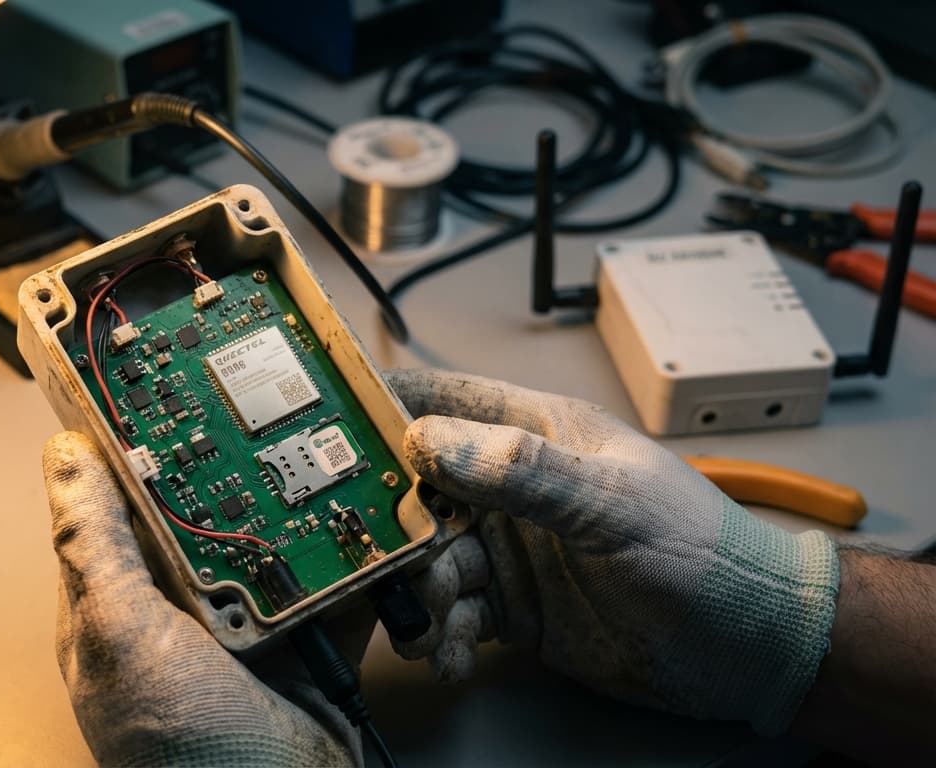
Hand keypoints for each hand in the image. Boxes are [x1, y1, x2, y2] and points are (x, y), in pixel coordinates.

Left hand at [43, 431, 366, 765]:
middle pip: (204, 506)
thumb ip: (95, 549)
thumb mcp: (121, 639)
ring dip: (300, 499)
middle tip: (264, 400)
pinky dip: (352, 554)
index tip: (159, 374)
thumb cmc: (180, 756)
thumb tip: (62, 457)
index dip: (134, 435)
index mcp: (117, 600)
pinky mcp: (305, 639)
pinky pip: (331, 580)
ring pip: (271, 535)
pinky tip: (367, 520)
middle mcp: (178, 605)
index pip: (116, 495)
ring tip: (324, 448)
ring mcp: (245, 622)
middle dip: (235, 457)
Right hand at [383, 369, 839, 735]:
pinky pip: (452, 613)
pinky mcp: (511, 605)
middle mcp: (509, 485)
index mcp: (535, 432)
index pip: (443, 397)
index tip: (328, 427)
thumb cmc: (701, 552)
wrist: (746, 647)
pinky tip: (452, 652)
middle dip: (390, 520)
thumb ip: (525, 472)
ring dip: (418, 591)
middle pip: (416, 486)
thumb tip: (433, 441)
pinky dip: (442, 635)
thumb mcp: (612, 504)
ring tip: (431, 622)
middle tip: (373, 554)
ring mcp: (508, 546)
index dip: (383, 403)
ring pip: (427, 557)